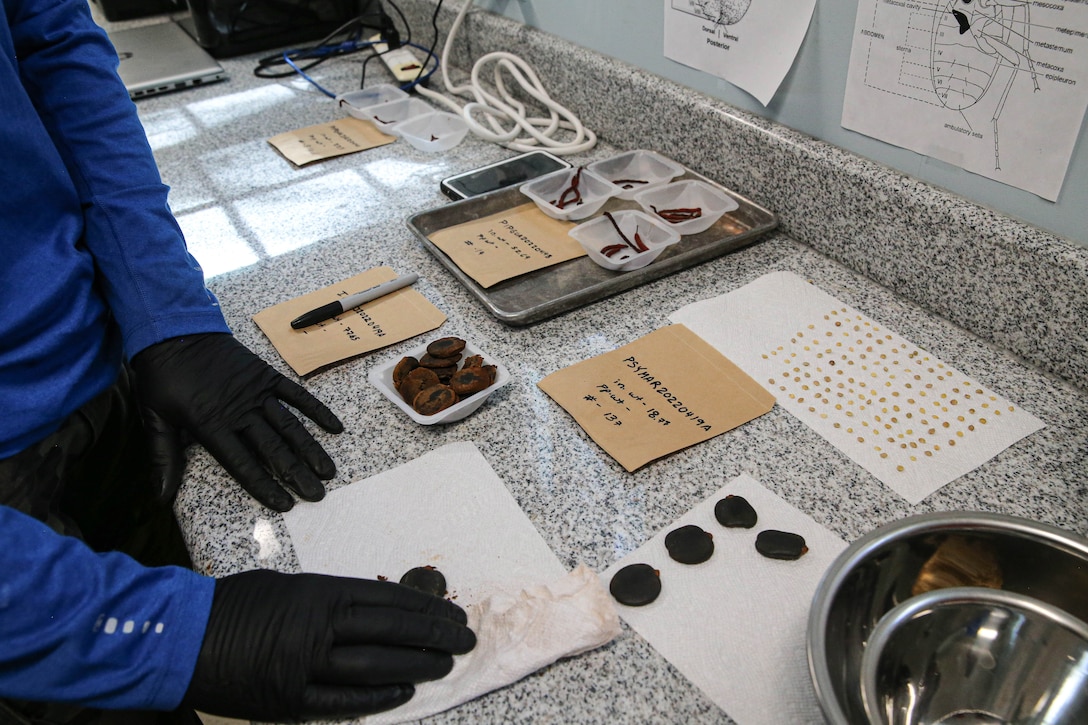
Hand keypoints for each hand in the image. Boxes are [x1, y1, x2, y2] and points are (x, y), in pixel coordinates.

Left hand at [131, 333, 343, 510]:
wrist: (173, 332)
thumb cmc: (162, 378)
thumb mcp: (154, 418)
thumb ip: (164, 457)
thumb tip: (160, 497)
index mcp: (212, 425)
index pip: (243, 464)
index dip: (265, 485)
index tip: (285, 504)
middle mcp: (240, 411)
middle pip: (273, 448)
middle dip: (296, 474)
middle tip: (317, 495)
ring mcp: (257, 392)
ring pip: (289, 426)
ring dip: (310, 449)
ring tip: (328, 471)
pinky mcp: (266, 376)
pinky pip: (296, 395)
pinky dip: (316, 411)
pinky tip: (334, 427)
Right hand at [184, 570, 476, 722]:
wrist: (179, 638)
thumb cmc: (233, 604)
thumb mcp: (287, 587)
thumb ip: (329, 599)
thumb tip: (373, 609)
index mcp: (318, 593)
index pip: (387, 600)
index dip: (424, 608)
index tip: (452, 612)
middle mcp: (317, 628)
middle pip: (390, 632)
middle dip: (434, 636)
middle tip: (465, 639)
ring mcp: (304, 668)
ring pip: (375, 667)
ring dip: (415, 665)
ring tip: (444, 665)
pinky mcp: (289, 701)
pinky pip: (343, 701)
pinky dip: (377, 696)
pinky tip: (404, 691)